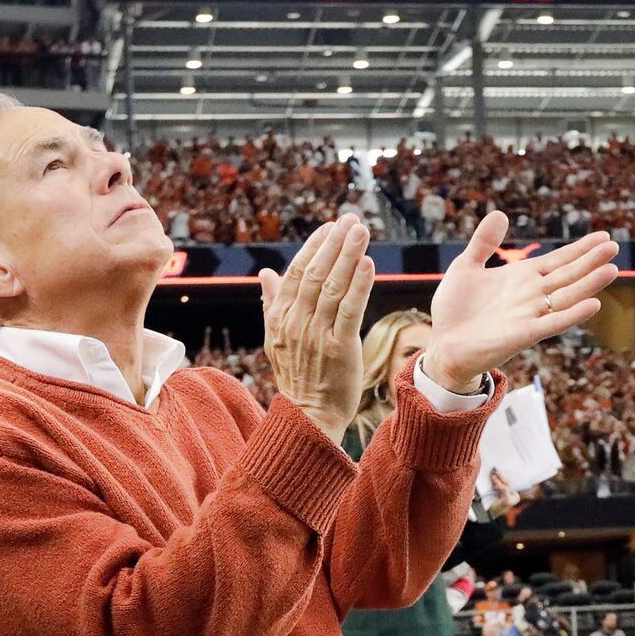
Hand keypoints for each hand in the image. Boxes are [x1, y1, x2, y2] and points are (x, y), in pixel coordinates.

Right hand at [259, 216, 374, 443]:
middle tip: (350, 219)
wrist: (310, 416)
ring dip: (348, 255)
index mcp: (280, 317)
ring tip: (361, 231)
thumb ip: (272, 303)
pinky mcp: (340, 347)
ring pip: (332, 286)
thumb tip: (266, 272)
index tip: (330, 227)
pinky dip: (359, 285)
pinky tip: (368, 264)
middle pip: (315, 272)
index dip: (314, 247)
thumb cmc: (298, 377)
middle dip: (334, 243)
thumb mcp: (277, 339)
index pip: (296, 272)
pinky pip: (349, 310)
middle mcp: (296, 322)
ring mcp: (317, 334)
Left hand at [424, 213, 617, 390]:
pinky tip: (593, 304)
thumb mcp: (466, 266)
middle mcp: (531, 295)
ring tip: (612, 269)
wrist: (442, 344)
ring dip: (590, 283)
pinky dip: (573, 314)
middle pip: (568, 274)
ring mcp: (530, 314)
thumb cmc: (455, 310)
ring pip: (567, 296)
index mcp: (521, 277)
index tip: (603, 236)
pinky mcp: (524, 335)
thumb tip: (500, 214)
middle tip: (614, 246)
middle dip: (591, 260)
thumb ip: (484, 242)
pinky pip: (554, 324)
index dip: (580, 248)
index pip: (558, 259)